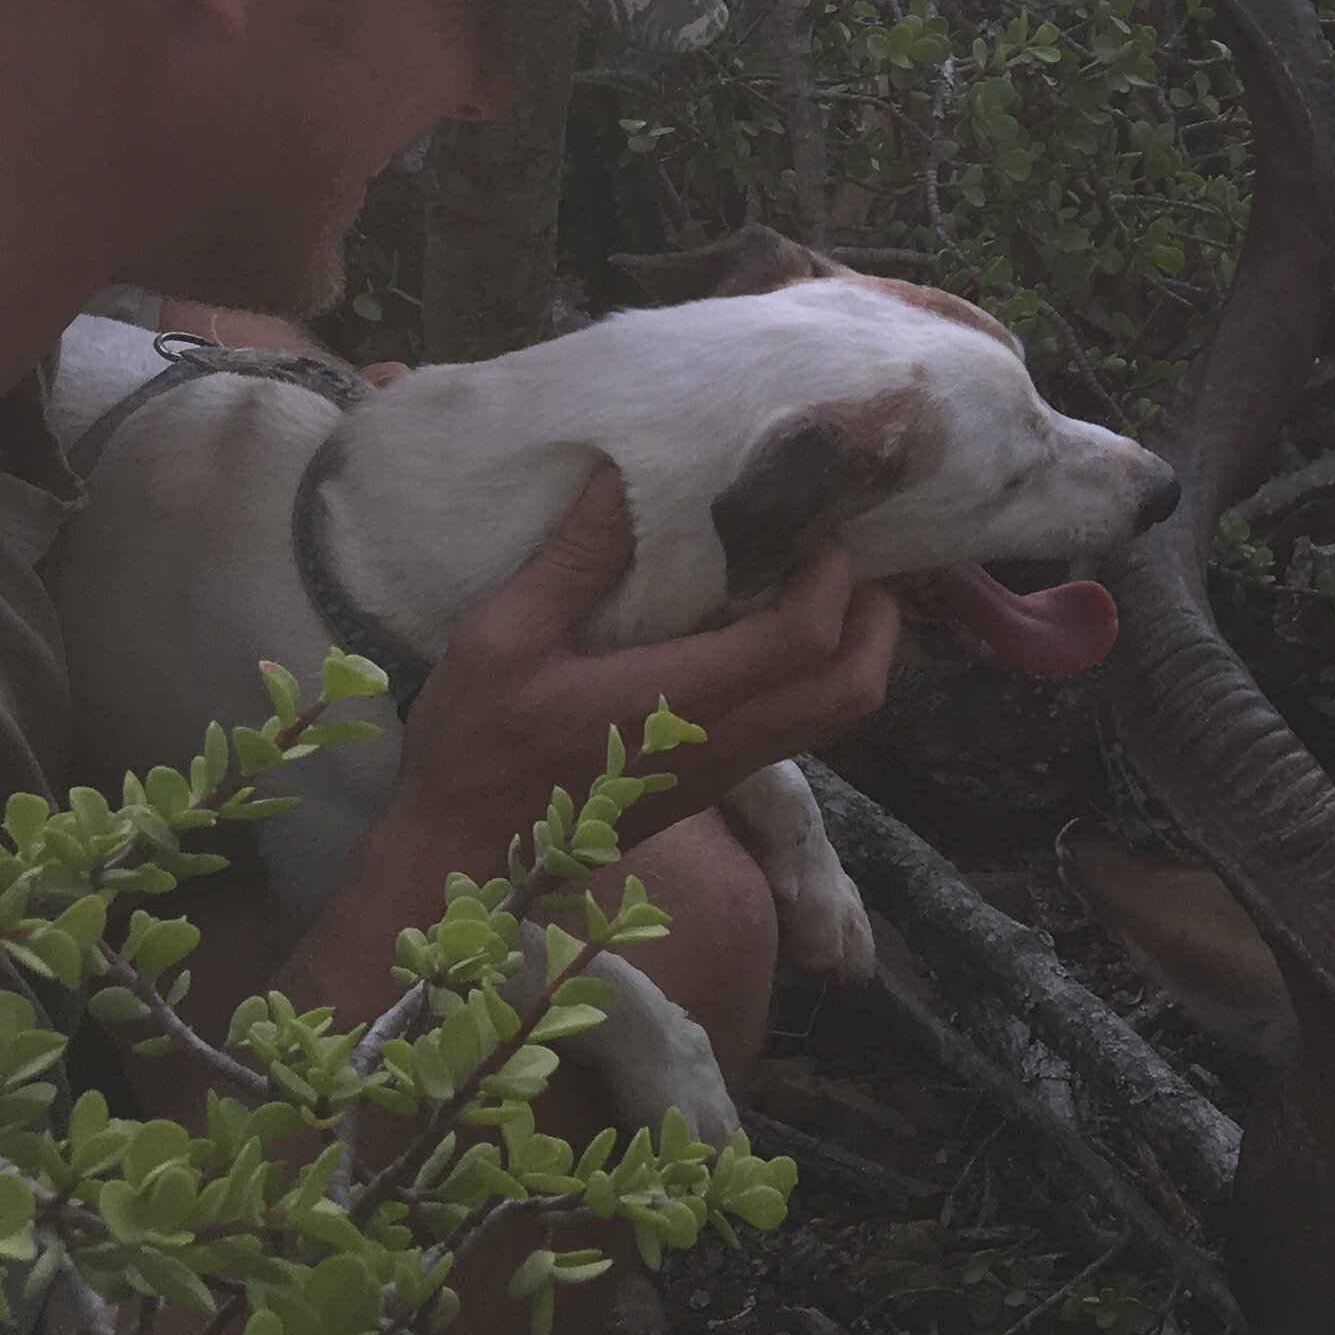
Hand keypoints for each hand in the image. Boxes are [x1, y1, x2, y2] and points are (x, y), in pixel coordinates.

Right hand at [383, 464, 898, 871]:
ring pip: (834, 716)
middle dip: (874, 617)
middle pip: (853, 689)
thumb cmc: (475, 747)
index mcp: (679, 701)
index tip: (811, 526)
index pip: (801, 642)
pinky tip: (773, 631)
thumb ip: (573, 560)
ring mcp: (725, 769)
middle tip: (844, 555)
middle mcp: (724, 741)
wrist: (460, 858)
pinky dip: (815, 677)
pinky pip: (798, 728)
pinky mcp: (714, 783)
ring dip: (854, 649)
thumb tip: (623, 476)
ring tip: (820, 583)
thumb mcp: (501, 639)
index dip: (828, 579)